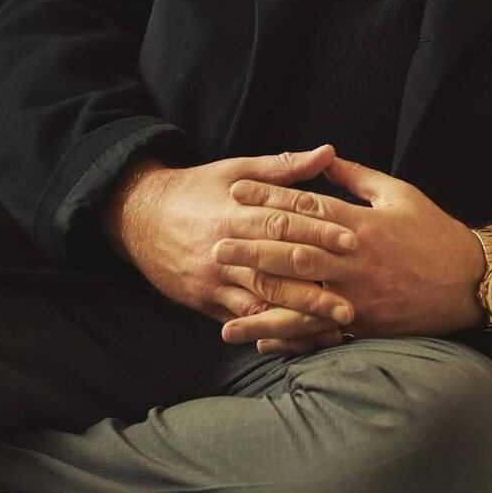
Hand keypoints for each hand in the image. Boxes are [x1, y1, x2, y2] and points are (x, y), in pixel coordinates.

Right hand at [102, 145, 357, 348]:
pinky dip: (270, 331)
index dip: (319, 232)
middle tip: (351, 300)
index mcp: (236, 212)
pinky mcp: (205, 301)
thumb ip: (284, 166)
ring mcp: (214, 279)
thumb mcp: (236, 169)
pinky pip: (241, 321)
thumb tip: (328, 151)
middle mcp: (226, 249)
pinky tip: (298, 340)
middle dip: (315, 286)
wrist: (138, 217)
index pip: (283, 222)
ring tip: (332, 329)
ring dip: (298, 317)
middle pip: (275, 269)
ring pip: (260, 301)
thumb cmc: (196, 189)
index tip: (353, 240)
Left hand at [213, 154, 488, 347]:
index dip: (268, 199)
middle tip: (215, 246)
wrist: (469, 281)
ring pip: (301, 299)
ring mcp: (358, 295)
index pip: (305, 209)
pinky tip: (262, 340)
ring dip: (261, 303)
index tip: (236, 192)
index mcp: (361, 224)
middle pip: (294, 254)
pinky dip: (290, 337)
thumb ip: (357, 178)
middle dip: (252, 250)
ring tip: (226, 309)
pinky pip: (319, 332)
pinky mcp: (364, 323)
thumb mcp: (398, 193)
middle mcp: (355, 261)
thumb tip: (323, 159)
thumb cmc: (433, 231)